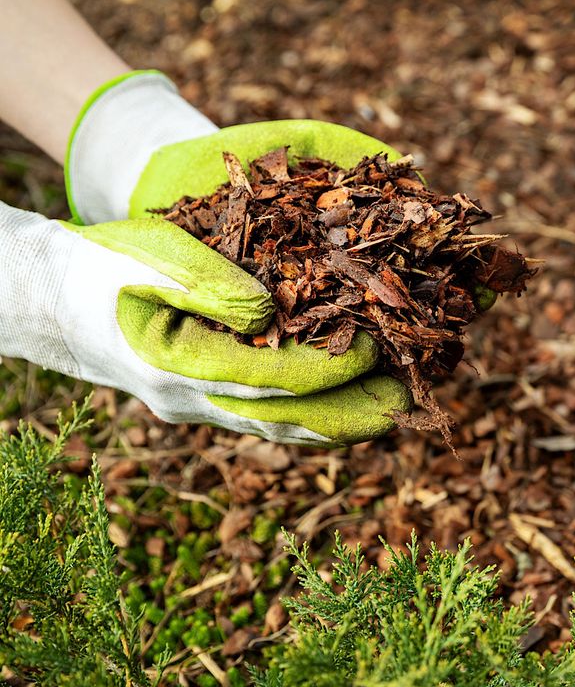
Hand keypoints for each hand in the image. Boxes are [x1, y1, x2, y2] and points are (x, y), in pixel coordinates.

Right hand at [59, 71, 410, 444]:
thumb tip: (269, 313)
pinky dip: (310, 417)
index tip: (376, 348)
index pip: (272, 378)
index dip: (329, 367)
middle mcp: (192, 400)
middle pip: (285, 419)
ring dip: (336, 422)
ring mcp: (197, 408)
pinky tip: (345, 410)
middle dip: (349, 414)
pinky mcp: (205, 401)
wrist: (56, 300)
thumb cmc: (103, 267)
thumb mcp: (151, 259)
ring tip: (391, 413)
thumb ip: (208, 285)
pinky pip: (266, 417)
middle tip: (406, 407)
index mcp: (178, 364)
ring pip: (279, 426)